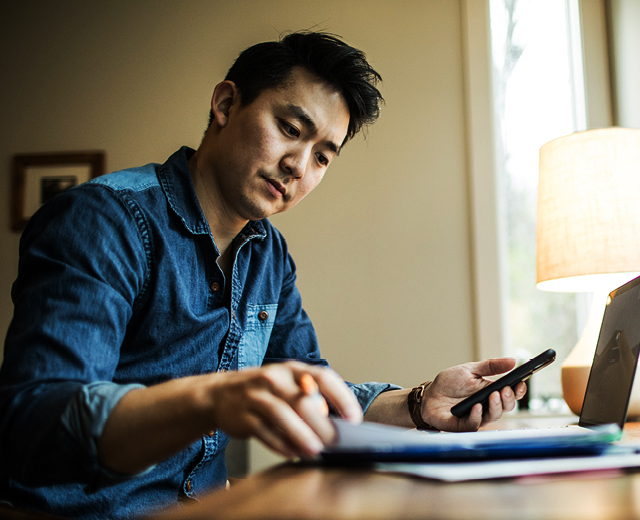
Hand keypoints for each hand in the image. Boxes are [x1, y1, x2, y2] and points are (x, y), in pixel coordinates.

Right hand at [207, 362, 361, 458]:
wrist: (220, 394)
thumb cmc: (264, 392)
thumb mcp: (287, 385)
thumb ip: (310, 399)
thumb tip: (338, 425)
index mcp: (292, 369)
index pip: (323, 377)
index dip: (341, 397)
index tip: (354, 418)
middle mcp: (274, 378)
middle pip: (303, 400)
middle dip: (322, 424)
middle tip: (335, 442)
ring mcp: (256, 395)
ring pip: (282, 415)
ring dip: (301, 435)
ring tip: (315, 451)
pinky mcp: (243, 415)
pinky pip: (264, 432)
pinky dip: (280, 444)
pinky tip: (292, 453)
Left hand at [421, 358, 526, 431]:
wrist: (429, 395)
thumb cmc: (450, 383)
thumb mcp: (470, 369)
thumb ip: (491, 366)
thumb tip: (513, 360)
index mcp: (491, 392)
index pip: (510, 394)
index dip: (518, 390)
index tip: (520, 383)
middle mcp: (488, 406)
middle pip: (506, 406)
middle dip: (508, 398)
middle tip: (505, 389)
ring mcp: (478, 417)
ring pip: (494, 416)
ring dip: (496, 406)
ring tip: (493, 395)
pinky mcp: (464, 426)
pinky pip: (474, 424)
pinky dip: (477, 415)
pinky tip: (477, 406)